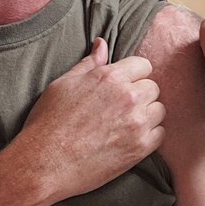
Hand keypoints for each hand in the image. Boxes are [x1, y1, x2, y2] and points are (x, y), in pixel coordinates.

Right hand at [11, 39, 164, 203]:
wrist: (44, 162)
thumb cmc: (49, 122)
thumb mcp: (64, 84)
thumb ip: (89, 64)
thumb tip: (102, 43)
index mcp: (110, 77)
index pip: (143, 65)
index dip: (134, 75)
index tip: (124, 86)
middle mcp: (128, 97)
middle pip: (153, 88)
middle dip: (140, 95)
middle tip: (120, 109)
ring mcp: (136, 123)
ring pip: (159, 110)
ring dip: (147, 115)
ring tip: (125, 124)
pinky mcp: (140, 148)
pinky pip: (160, 134)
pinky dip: (149, 136)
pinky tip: (130, 139)